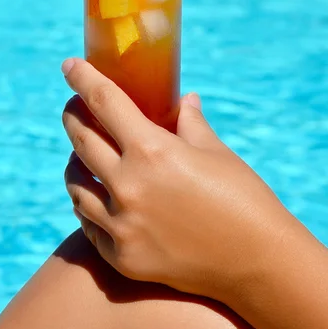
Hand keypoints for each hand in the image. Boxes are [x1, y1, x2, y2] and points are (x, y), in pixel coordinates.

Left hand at [62, 58, 290, 302]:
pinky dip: (87, 201)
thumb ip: (190, 122)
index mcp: (153, 150)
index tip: (69, 65)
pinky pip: (88, 221)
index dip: (82, 78)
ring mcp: (121, 225)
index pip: (104, 101)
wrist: (258, 263)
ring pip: (75, 182)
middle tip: (75, 105)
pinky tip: (95, 194)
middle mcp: (128, 185)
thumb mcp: (215, 151)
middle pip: (80, 138)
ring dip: (75, 160)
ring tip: (84, 152)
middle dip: (72, 113)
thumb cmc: (243, 198)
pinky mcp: (122, 257)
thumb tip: (184, 101)